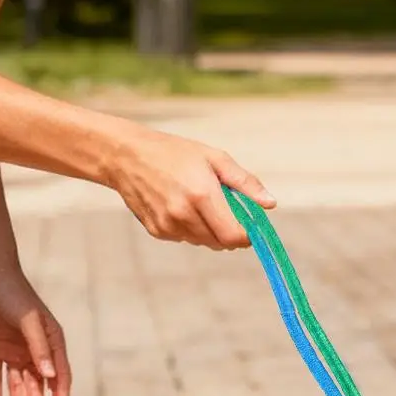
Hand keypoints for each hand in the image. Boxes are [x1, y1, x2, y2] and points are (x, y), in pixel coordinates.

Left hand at [0, 267, 71, 395]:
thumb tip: (49, 377)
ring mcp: (15, 348)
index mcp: (52, 341)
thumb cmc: (14, 294)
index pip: (59, 373)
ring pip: (19, 380)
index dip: (60, 394)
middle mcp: (35, 348)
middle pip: (39, 382)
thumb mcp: (29, 321)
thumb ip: (39, 348)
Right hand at [107, 126, 273, 248]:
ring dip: (211, 231)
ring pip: (204, 242)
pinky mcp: (157, 231)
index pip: (234, 236)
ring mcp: (168, 225)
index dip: (248, 235)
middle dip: (231, 232)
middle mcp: (183, 214)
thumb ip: (245, 183)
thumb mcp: (214, 158)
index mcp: (202, 195)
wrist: (126, 156)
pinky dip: (192, 229)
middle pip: (221, 243)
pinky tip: (182, 207)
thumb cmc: (175, 153)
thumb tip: (270, 204)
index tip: (251, 225)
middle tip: (226, 210)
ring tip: (201, 203)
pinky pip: (186, 239)